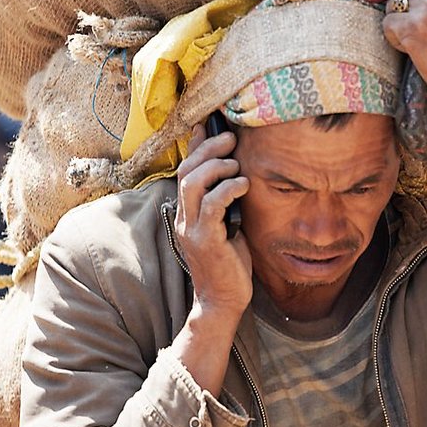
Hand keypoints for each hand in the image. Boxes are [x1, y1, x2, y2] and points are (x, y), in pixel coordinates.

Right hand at [174, 123, 252, 319]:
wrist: (223, 301)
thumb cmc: (229, 264)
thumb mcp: (228, 226)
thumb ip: (226, 203)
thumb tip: (237, 176)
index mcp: (187, 213)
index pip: (185, 171)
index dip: (195, 145)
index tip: (208, 124)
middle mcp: (183, 218)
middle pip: (186, 171)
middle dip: (207, 148)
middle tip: (230, 137)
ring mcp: (191, 229)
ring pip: (193, 183)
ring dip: (216, 166)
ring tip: (236, 163)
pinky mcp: (205, 240)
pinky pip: (212, 205)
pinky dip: (228, 189)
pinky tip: (243, 184)